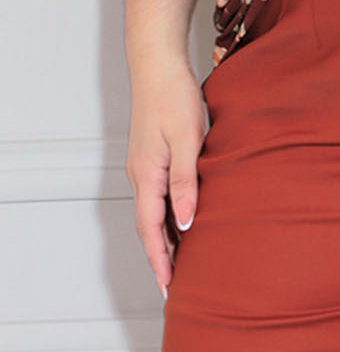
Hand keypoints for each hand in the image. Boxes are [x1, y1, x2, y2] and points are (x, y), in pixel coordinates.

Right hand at [125, 57, 209, 299]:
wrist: (158, 64)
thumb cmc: (174, 96)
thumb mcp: (187, 138)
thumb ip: (186, 181)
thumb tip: (187, 222)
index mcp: (147, 174)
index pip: (151, 228)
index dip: (160, 259)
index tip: (169, 287)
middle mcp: (140, 174)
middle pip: (148, 226)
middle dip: (160, 257)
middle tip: (173, 287)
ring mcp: (144, 165)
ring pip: (151, 211)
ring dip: (163, 238)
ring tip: (180, 263)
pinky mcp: (151, 156)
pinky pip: (156, 195)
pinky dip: (165, 215)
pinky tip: (180, 219)